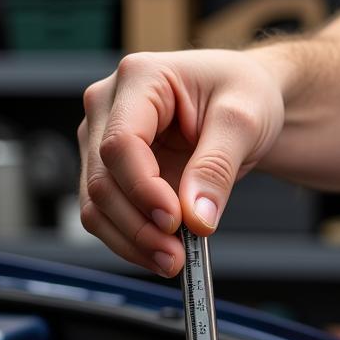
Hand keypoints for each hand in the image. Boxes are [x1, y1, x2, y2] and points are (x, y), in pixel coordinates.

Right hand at [77, 50, 285, 276]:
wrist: (244, 103)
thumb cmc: (243, 93)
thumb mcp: (244, 121)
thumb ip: (217, 167)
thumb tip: (196, 215)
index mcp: (139, 78)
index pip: (121, 143)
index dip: (143, 188)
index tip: (174, 220)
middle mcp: (109, 106)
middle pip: (103, 179)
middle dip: (138, 225)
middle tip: (176, 255)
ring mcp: (102, 140)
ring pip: (96, 204)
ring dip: (131, 240)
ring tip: (172, 261)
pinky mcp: (110, 171)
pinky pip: (106, 215)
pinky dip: (131, 241)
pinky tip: (159, 254)